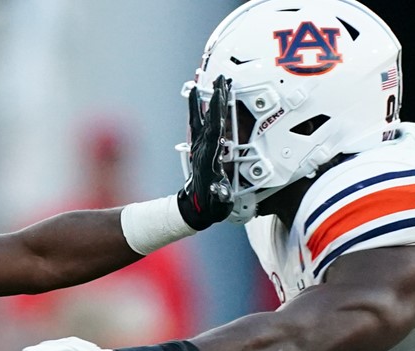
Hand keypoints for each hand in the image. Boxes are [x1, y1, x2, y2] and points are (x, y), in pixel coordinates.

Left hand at [177, 74, 232, 228]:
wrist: (193, 209)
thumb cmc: (209, 207)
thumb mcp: (219, 204)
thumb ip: (221, 196)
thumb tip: (221, 190)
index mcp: (208, 157)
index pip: (215, 130)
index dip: (217, 112)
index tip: (221, 93)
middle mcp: (201, 148)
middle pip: (208, 118)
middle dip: (214, 98)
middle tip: (220, 78)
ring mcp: (198, 147)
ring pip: (199, 119)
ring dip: (201, 100)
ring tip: (200, 80)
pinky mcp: (199, 148)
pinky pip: (199, 125)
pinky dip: (197, 110)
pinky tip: (197, 98)